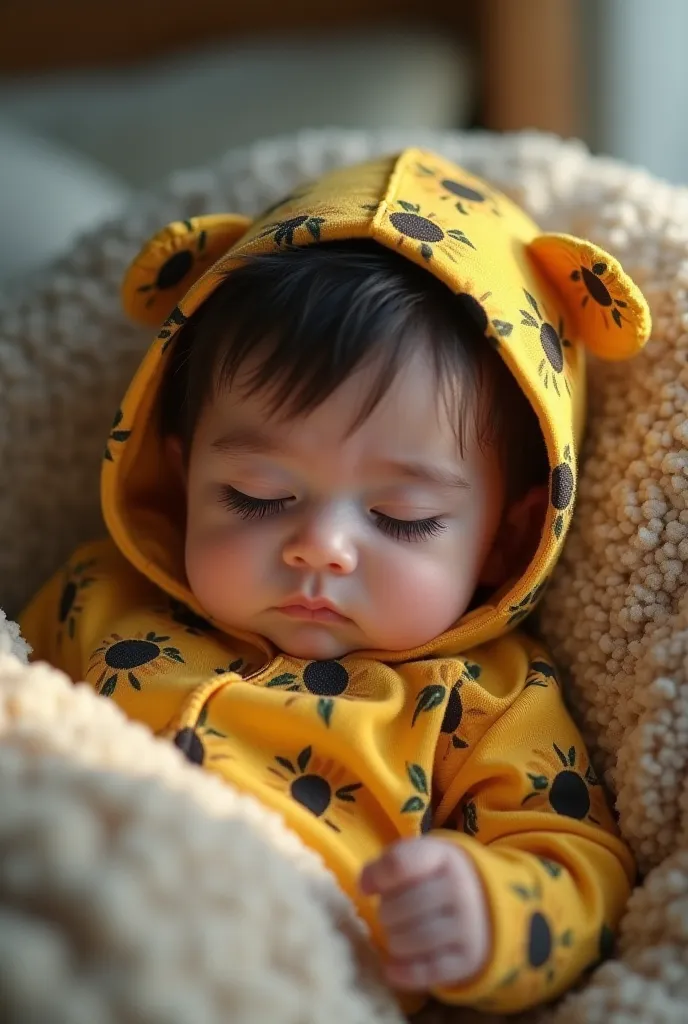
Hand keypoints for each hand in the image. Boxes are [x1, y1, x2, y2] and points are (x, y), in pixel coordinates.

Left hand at [360, 837, 489, 991]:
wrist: (487, 904)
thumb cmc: (439, 878)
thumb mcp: (420, 859)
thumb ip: (388, 865)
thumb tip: (363, 887)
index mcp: (444, 856)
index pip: (400, 863)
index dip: (377, 878)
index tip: (367, 889)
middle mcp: (460, 889)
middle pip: (402, 906)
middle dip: (386, 914)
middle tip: (388, 916)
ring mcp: (468, 926)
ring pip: (414, 940)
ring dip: (394, 941)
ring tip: (396, 936)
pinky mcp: (469, 959)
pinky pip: (429, 971)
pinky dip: (405, 972)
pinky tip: (392, 968)